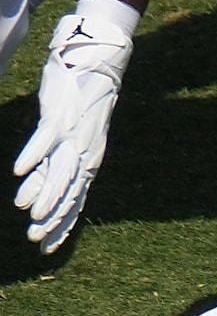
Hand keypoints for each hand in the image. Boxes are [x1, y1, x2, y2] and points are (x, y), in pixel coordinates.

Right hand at [14, 0, 138, 250]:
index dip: (63, 224)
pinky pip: (45, 140)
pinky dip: (32, 155)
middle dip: (53, 218)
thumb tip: (28, 199)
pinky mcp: (60, 117)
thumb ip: (47, 171)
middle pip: (68, 191)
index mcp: (88, 161)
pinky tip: (17, 171)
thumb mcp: (66, 146)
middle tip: (36, 240)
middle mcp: (83, 152)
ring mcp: (73, 135)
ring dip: (44, 192)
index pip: (76, 200)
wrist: (99, 67)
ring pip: (59, 170)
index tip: (48, 248)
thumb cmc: (80, 108)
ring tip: (30, 213)